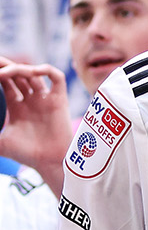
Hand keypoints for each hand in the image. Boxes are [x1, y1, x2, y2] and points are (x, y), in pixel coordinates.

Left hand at [0, 61, 71, 194]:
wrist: (48, 163)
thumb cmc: (27, 155)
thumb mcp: (0, 142)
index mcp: (17, 107)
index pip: (6, 82)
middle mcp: (31, 101)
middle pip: (18, 74)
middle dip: (6, 66)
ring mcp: (45, 99)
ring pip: (33, 74)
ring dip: (19, 69)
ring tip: (6, 73)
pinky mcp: (59, 100)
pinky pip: (56, 78)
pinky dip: (45, 70)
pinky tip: (32, 72)